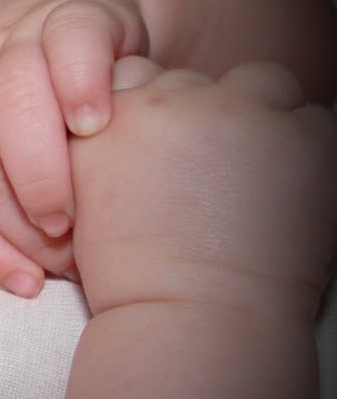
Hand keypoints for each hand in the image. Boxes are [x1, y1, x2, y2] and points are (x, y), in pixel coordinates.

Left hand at [0, 0, 146, 295]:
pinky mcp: (68, 13)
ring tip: (76, 218)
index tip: (21, 283)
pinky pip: (69, 55)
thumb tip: (4, 272)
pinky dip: (81, 94)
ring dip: (45, 177)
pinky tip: (97, 128)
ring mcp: (9, 35)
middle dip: (19, 226)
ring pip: (14, 112)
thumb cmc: (12, 83)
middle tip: (60, 257)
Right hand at [70, 57, 336, 318]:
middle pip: (198, 81)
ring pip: (263, 83)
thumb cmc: (135, 282)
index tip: (168, 154)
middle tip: (216, 177)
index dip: (156, 114)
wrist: (189, 320)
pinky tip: (292, 195)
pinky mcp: (299, 133)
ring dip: (265, 117)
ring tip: (261, 178)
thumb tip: (138, 144)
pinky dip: (312, 152)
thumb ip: (105, 156)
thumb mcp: (83, 207)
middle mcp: (168, 98)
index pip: (134, 78)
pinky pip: (318, 120)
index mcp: (108, 115)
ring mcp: (236, 109)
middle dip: (210, 118)